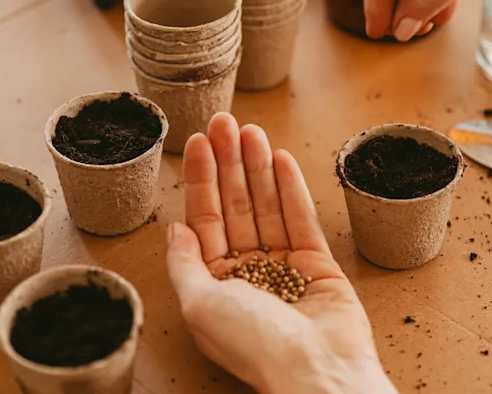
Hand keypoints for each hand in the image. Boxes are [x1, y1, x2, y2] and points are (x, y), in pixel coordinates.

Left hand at [165, 113, 395, 393]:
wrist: (316, 369)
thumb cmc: (255, 346)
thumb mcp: (199, 305)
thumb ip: (184, 264)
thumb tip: (173, 230)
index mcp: (214, 286)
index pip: (204, 220)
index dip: (200, 178)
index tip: (197, 142)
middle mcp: (248, 274)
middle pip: (234, 206)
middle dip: (228, 162)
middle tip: (225, 122)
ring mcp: (284, 268)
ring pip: (266, 205)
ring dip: (257, 166)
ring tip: (250, 130)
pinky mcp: (317, 265)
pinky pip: (300, 218)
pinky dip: (290, 187)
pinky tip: (279, 158)